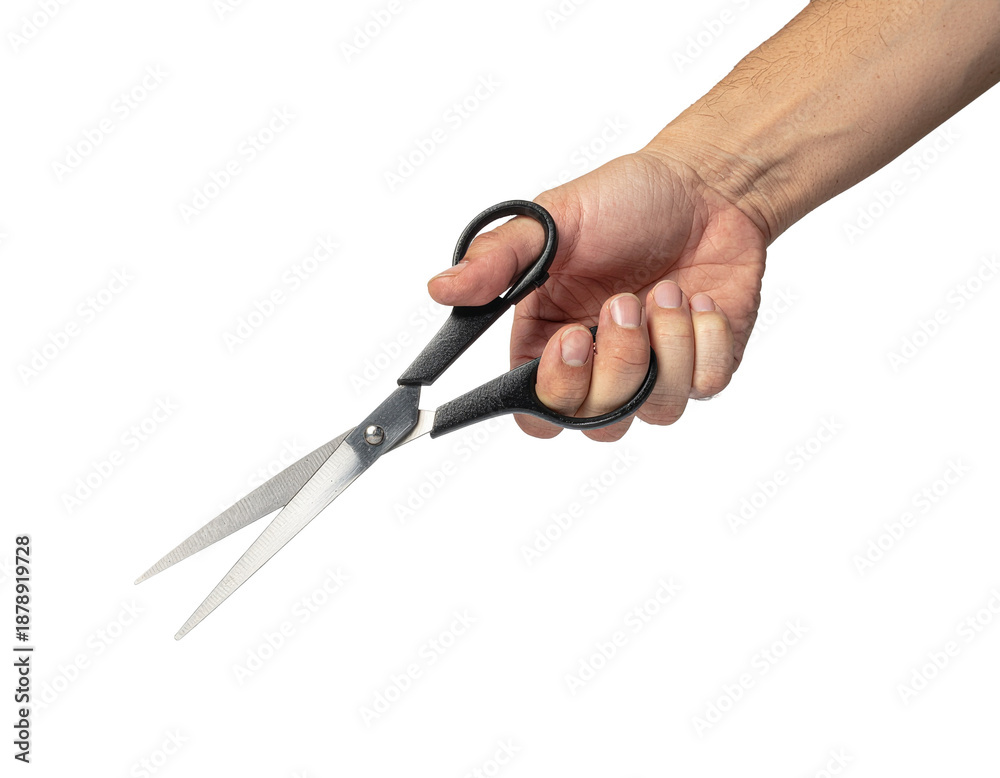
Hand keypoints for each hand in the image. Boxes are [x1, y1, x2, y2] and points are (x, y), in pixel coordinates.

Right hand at [427, 150, 766, 440]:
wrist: (706, 186)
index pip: (536, 412)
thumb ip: (497, 260)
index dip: (553, 392)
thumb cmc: (625, 200)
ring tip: (667, 290)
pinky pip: (705, 384)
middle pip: (596, 419)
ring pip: (655, 409)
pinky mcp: (702, 368)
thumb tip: (441, 288)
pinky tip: (700, 300)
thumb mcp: (554, 220)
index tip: (571, 338)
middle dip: (617, 361)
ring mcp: (653, 373)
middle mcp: (598, 368)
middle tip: (624, 302)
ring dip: (665, 343)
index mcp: (548, 342)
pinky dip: (706, 338)